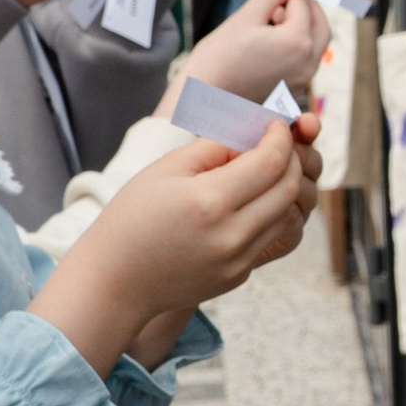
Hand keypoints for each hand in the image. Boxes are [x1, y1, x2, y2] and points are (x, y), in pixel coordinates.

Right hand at [28, 123, 313, 377]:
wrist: (116, 281)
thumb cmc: (132, 218)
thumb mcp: (165, 169)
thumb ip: (213, 147)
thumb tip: (252, 134)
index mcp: (209, 202)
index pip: (270, 162)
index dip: (280, 138)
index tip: (275, 125)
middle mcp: (231, 235)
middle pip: (287, 188)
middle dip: (290, 159)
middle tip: (277, 144)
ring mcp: (238, 260)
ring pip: (285, 214)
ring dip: (283, 187)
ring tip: (263, 171)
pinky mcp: (239, 275)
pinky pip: (269, 237)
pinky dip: (269, 213)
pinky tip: (248, 201)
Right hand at [175, 0, 325, 110]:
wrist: (201, 101)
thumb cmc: (217, 59)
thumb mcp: (244, 17)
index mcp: (298, 43)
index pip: (303, 5)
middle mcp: (306, 65)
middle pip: (320, 27)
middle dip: (309, 6)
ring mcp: (301, 81)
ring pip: (313, 45)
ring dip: (302, 25)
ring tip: (275, 15)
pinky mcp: (290, 92)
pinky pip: (301, 61)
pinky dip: (295, 44)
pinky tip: (272, 37)